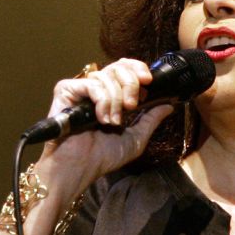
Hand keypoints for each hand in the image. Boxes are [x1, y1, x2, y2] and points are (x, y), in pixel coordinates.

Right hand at [38, 58, 175, 189]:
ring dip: (115, 100)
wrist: (80, 167)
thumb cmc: (102, 157)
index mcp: (112, 96)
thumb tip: (168, 106)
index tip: (148, 82)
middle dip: (131, 84)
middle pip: (118, 67)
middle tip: (132, 106)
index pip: (125, 67)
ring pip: (106, 76)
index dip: (138, 69)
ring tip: (113, 122)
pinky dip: (102, 100)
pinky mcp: (66, 91)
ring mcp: (80, 89)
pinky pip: (91, 84)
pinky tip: (101, 118)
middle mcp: (96, 89)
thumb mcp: (135, 138)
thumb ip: (150, 119)